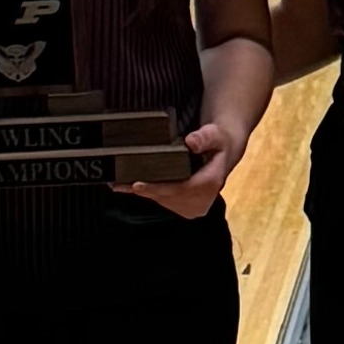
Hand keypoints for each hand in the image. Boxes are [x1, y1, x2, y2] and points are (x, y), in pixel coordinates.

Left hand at [118, 122, 242, 217]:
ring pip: (164, 201)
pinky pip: (164, 202)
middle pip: (168, 197)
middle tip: (120, 184)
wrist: (223, 154)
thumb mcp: (216, 134)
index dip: (157, 188)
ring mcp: (195, 207)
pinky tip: (129, 189)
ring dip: (144, 193)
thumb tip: (191, 142)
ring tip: (121, 184)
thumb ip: (205, 137)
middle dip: (144, 190)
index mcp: (211, 184)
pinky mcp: (188, 209)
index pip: (180, 190)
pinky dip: (149, 194)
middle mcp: (203, 200)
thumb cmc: (218, 141)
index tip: (137, 185)